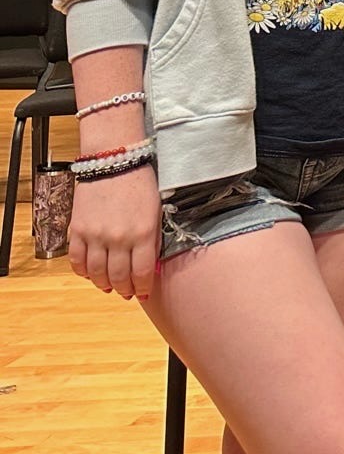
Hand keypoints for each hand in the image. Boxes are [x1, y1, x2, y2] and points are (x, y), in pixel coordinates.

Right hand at [68, 166, 161, 300]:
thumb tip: (150, 263)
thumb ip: (153, 238)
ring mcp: (96, 235)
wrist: (114, 160)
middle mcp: (119, 238)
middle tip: (126, 293)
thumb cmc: (140, 182)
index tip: (143, 293)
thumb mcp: (156, 210)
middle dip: (124, 290)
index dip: (142, 287)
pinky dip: (82, 271)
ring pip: (97, 273)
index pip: (142, 273)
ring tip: (109, 286)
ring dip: (103, 284)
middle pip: (119, 277)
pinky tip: (89, 273)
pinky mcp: (78, 230)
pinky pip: (77, 260)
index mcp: (144, 233)